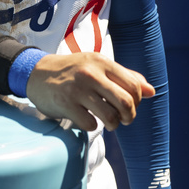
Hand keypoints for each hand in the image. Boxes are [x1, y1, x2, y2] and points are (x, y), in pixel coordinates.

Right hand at [25, 52, 154, 131]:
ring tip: (108, 122)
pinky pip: (91, 124)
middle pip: (126, 102)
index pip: (133, 85)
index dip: (137, 101)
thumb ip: (125, 76)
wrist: (37, 73)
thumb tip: (152, 91)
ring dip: (113, 124)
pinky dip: (92, 126)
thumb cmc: (72, 71)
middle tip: (124, 119)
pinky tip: (86, 118)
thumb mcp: (97, 66)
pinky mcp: (65, 104)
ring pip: (110, 117)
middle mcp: (90, 73)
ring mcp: (77, 89)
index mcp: (101, 62)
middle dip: (129, 116)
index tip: (129, 106)